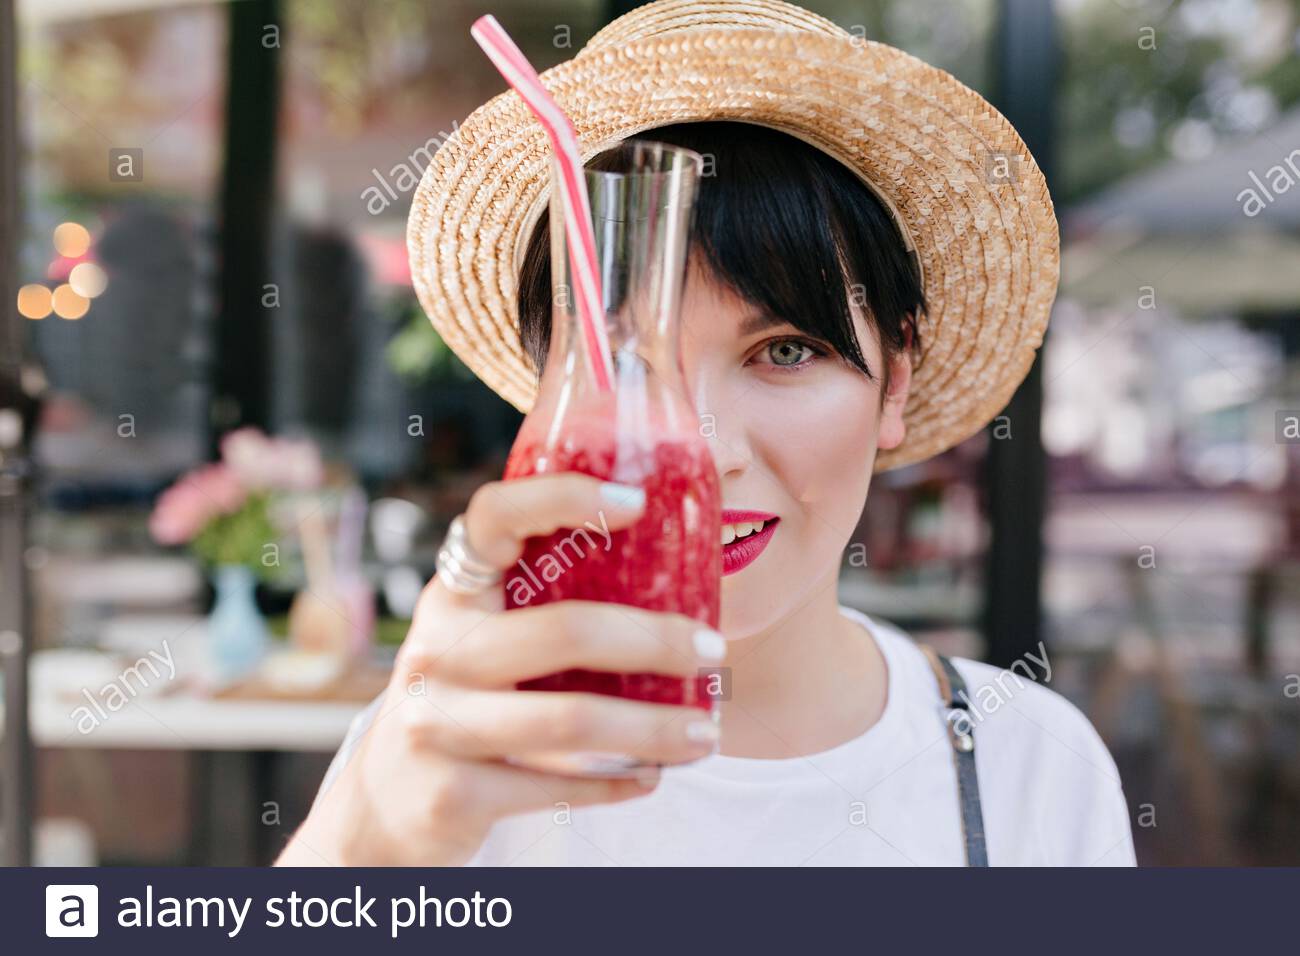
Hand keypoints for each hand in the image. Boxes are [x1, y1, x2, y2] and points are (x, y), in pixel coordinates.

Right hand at [276, 474, 724, 866]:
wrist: (386, 803)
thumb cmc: (466, 699)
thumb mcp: (482, 640)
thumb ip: (541, 606)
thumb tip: (677, 564)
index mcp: (454, 595)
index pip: (494, 518)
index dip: (561, 496)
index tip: (637, 501)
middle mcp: (438, 649)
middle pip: (565, 631)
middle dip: (655, 641)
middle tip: (713, 651)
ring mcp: (437, 722)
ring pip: (572, 720)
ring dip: (655, 729)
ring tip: (705, 733)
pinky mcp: (450, 793)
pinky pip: (559, 787)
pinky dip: (618, 782)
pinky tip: (652, 776)